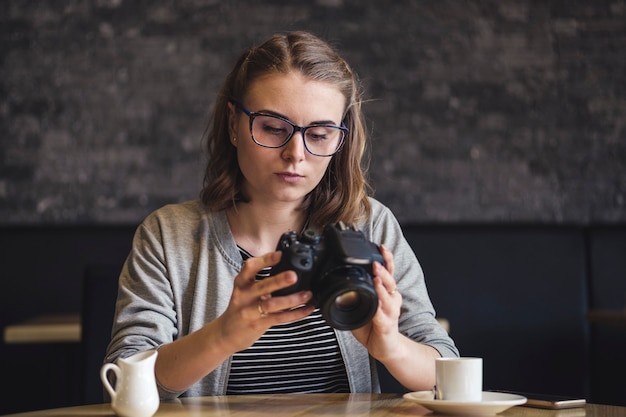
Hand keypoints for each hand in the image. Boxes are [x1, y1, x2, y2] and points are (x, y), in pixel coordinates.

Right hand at [215, 251, 314, 352]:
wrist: (225, 334)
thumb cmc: (240, 308)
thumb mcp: (245, 291)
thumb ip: (262, 282)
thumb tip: (288, 271)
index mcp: (241, 283)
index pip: (250, 267)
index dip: (265, 260)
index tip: (280, 254)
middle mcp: (244, 295)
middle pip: (262, 286)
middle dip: (279, 280)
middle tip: (294, 275)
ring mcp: (249, 311)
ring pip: (271, 304)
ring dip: (292, 299)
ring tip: (307, 294)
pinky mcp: (257, 324)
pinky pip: (279, 318)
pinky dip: (295, 314)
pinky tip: (307, 309)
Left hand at [351, 244, 402, 360]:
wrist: (385, 347)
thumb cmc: (374, 325)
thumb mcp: (362, 305)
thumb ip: (354, 293)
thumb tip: (334, 282)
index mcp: (386, 292)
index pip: (388, 272)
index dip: (386, 259)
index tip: (382, 247)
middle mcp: (391, 299)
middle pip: (390, 281)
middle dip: (383, 270)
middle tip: (375, 262)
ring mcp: (390, 312)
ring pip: (388, 297)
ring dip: (381, 287)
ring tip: (376, 278)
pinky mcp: (387, 325)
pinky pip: (382, 316)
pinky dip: (379, 309)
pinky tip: (377, 303)